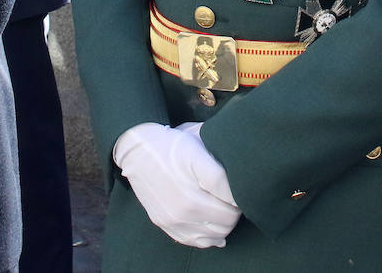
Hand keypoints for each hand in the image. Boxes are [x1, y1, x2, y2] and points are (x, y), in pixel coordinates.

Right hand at [113, 122, 240, 247]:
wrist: (137, 150)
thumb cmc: (172, 144)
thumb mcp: (198, 139)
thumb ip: (220, 158)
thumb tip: (243, 172)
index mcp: (197, 174)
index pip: (234, 197)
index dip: (242, 193)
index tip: (240, 186)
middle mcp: (186, 200)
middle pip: (228, 218)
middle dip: (236, 209)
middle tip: (233, 198)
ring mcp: (175, 216)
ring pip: (216, 233)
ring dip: (224, 223)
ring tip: (223, 209)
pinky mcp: (165, 223)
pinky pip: (197, 241)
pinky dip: (209, 236)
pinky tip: (212, 225)